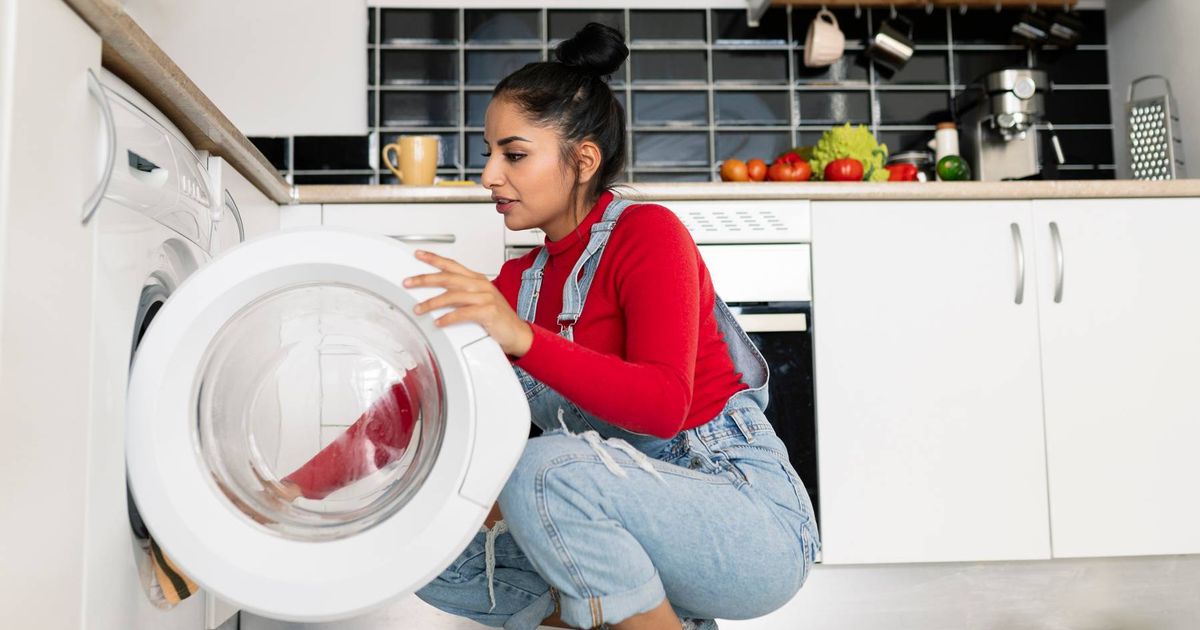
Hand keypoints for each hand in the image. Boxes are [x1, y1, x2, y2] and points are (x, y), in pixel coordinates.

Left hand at [404, 250, 533, 356]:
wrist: (518, 333)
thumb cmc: (498, 318)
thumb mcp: (480, 300)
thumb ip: (462, 294)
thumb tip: (438, 293)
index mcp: (477, 279)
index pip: (452, 265)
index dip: (434, 259)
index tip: (418, 255)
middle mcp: (481, 285)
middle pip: (448, 278)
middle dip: (425, 279)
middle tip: (408, 282)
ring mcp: (485, 298)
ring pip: (452, 296)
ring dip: (432, 303)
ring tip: (419, 309)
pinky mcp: (488, 312)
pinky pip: (463, 313)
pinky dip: (448, 318)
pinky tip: (438, 322)